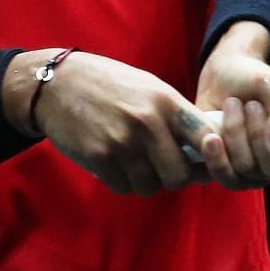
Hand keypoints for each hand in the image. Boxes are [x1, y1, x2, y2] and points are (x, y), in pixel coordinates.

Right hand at [23, 50, 210, 196]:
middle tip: (163, 168)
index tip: (201, 160)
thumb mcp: (148, 87)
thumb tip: (206, 150)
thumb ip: (175, 115)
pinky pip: (124, 187)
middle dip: (174, 177)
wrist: (58, 83)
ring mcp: (123, 142)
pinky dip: (122, 181)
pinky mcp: (99, 158)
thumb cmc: (109, 84)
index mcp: (166, 101)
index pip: (207, 139)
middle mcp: (148, 122)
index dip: (210, 157)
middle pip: (180, 175)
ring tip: (135, 163)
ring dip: (146, 181)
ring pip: (151, 186)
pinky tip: (115, 164)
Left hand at [195, 23, 269, 188]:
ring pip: (248, 173)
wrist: (222, 76)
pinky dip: (216, 155)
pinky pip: (225, 177)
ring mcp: (259, 171)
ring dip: (237, 135)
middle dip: (259, 134)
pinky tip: (211, 136)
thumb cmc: (256, 79)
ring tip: (232, 105)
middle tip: (251, 104)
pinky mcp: (231, 172)